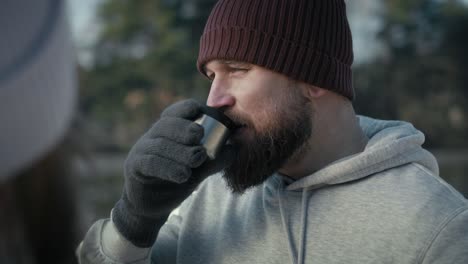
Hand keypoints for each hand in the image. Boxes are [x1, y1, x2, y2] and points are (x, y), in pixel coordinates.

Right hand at [112, 99, 233, 246]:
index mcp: (170, 129)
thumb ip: (217, 156)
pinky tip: (183, 175)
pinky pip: (151, 162)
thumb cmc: (179, 178)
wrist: (155, 205)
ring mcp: (142, 149)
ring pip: (160, 144)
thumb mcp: (201, 167)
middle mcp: (154, 135)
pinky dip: (169, 168)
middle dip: (184, 128)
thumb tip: (238, 143)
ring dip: (180, 151)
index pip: (177, 111)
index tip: (200, 111)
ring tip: (197, 159)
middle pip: (167, 124)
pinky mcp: (135, 166)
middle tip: (198, 136)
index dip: (188, 108)